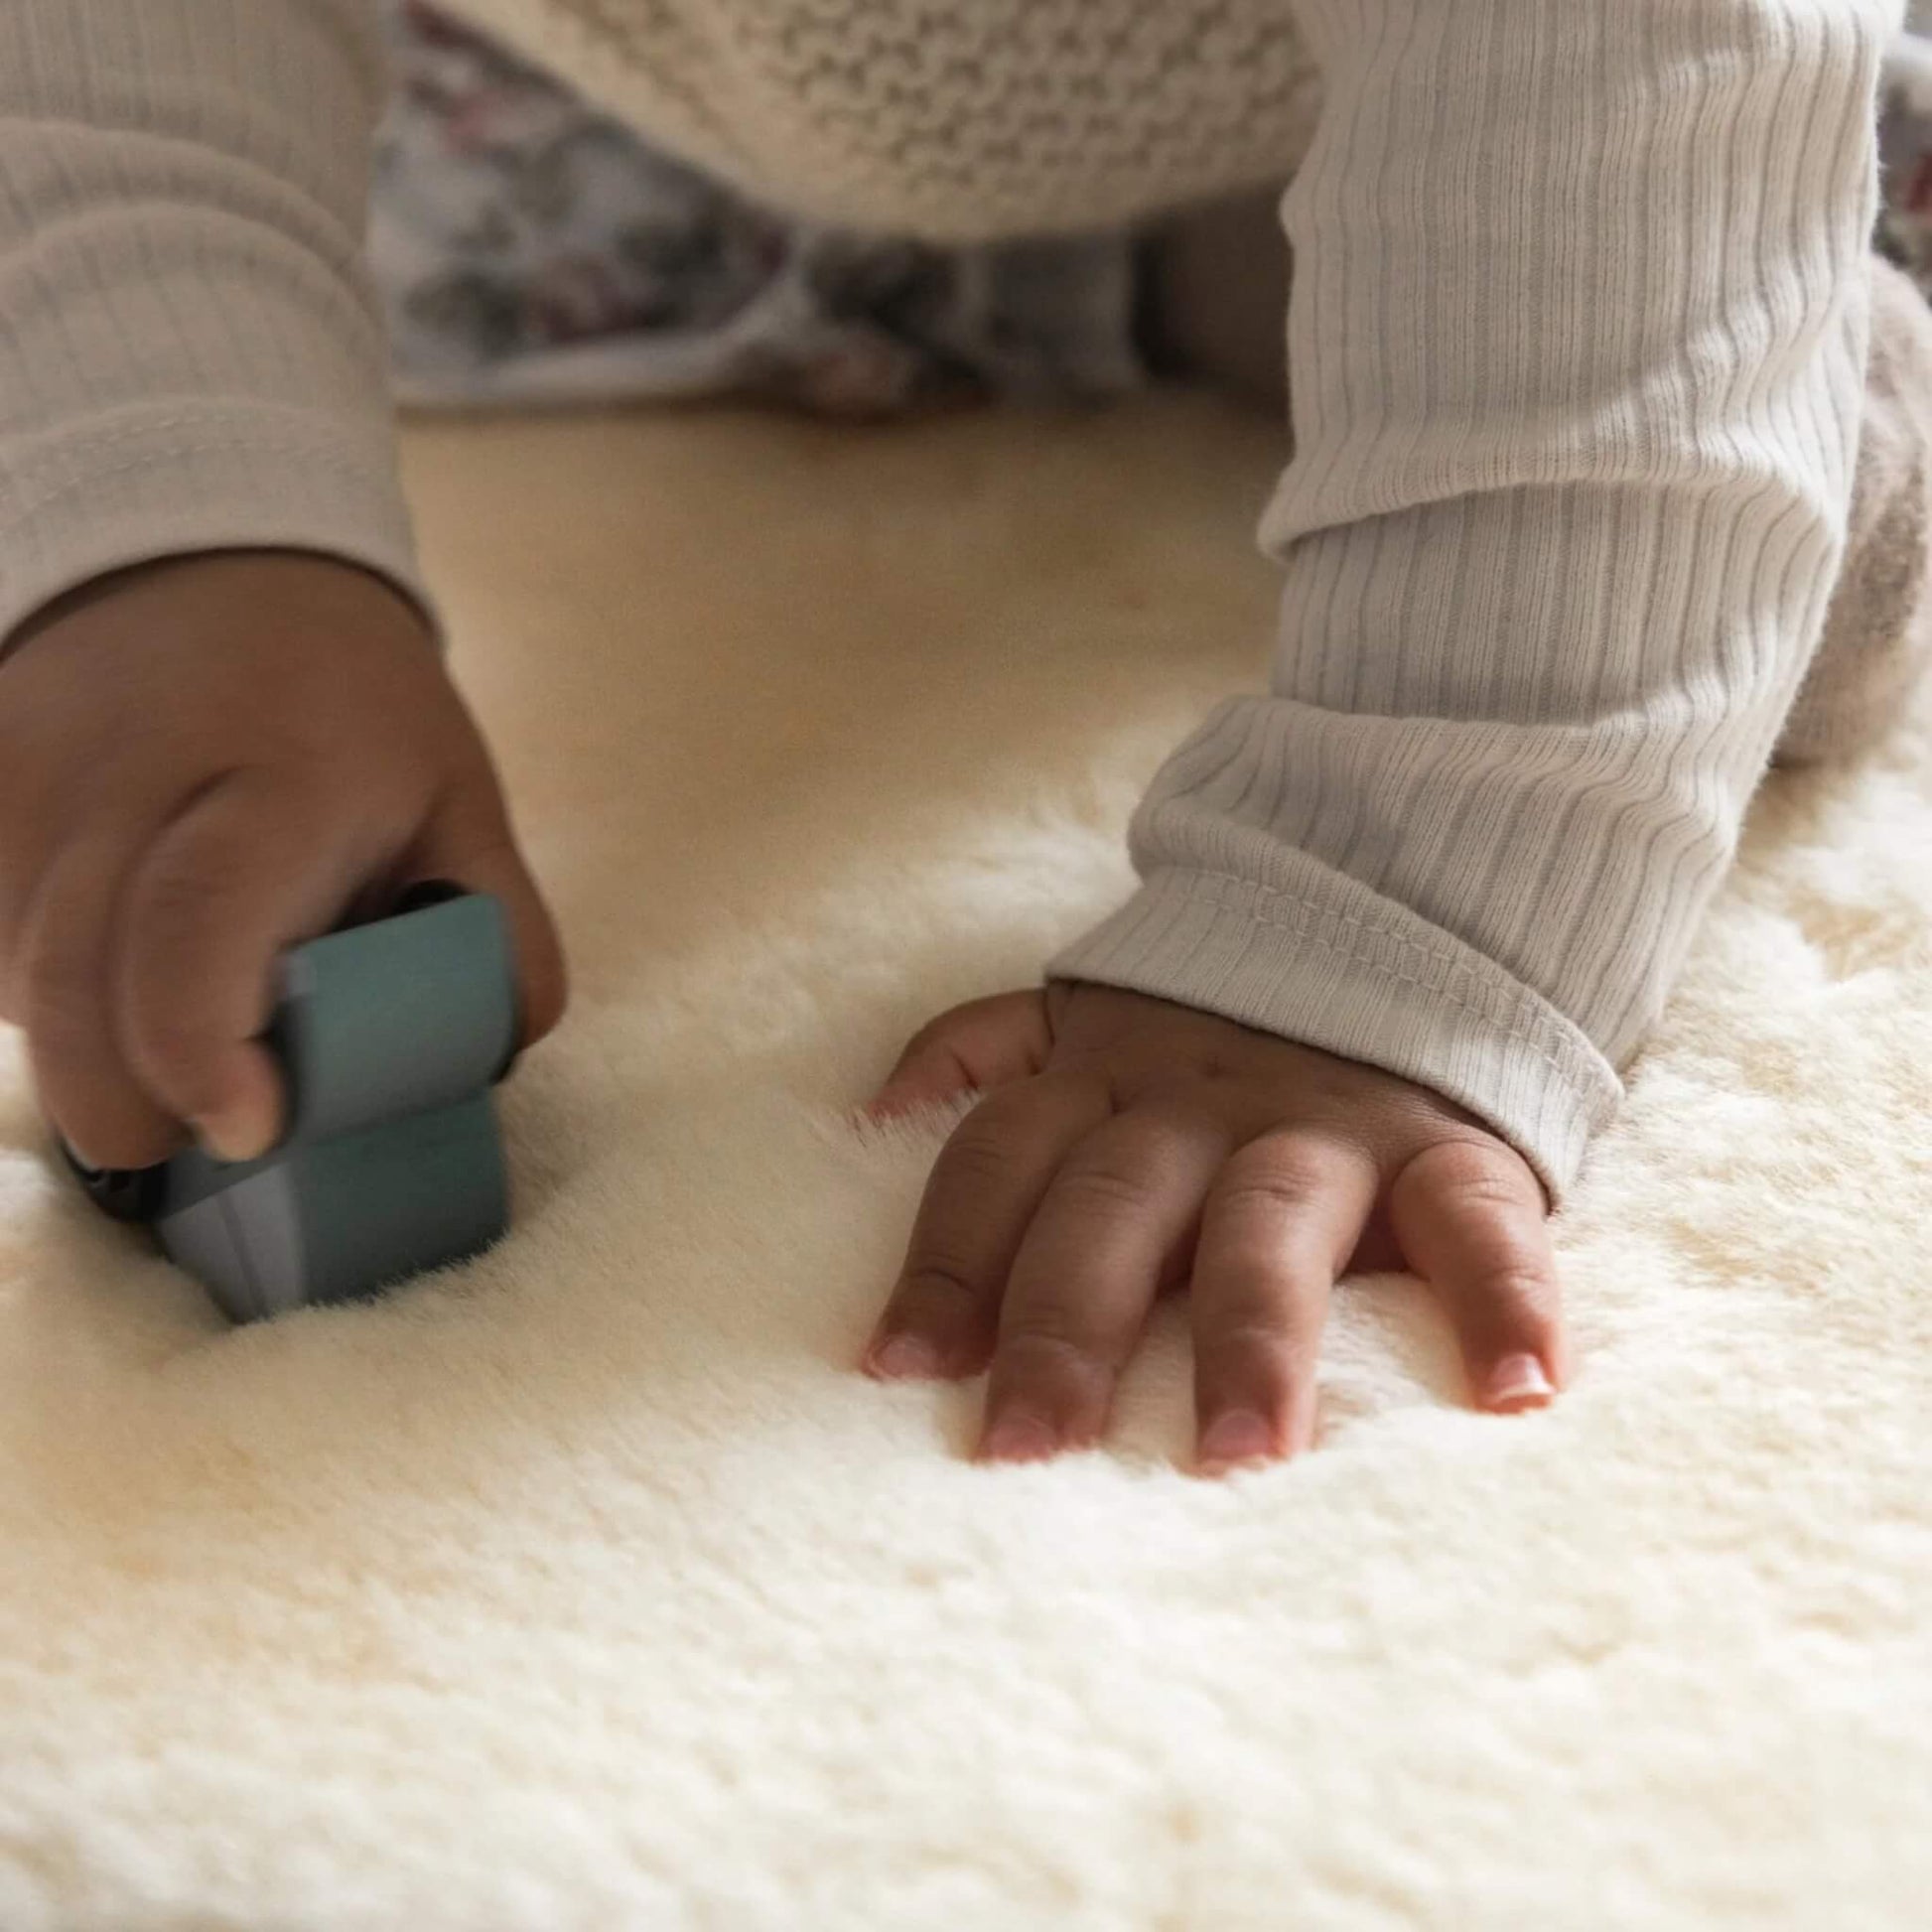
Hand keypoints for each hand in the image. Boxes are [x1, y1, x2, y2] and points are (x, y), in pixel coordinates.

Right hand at [0, 549, 565, 1169]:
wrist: (209, 560)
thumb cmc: (353, 708)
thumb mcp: (458, 798)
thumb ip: (494, 931)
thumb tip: (486, 1059)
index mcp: (279, 773)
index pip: (195, 920)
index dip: (198, 1047)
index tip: (247, 1126)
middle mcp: (125, 774)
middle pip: (69, 980)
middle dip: (125, 1104)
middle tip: (205, 1134)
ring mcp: (18, 779)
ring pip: (15, 980)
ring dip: (87, 1048)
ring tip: (179, 1017)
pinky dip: (41, 994)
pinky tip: (112, 967)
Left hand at [860, 982, 1566, 1472]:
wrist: (1389, 921)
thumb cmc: (1207, 1027)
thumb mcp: (1083, 1015)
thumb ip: (982, 1049)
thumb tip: (873, 1115)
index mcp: (1099, 1077)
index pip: (999, 1160)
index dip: (945, 1257)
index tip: (896, 1371)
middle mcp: (1197, 1103)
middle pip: (1112, 1203)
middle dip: (1063, 1322)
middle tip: (1026, 1446)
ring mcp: (1324, 1124)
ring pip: (1272, 1222)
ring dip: (1248, 1335)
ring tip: (1233, 1455)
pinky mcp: (1447, 1145)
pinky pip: (1479, 1218)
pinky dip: (1502, 1296)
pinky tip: (1517, 1389)